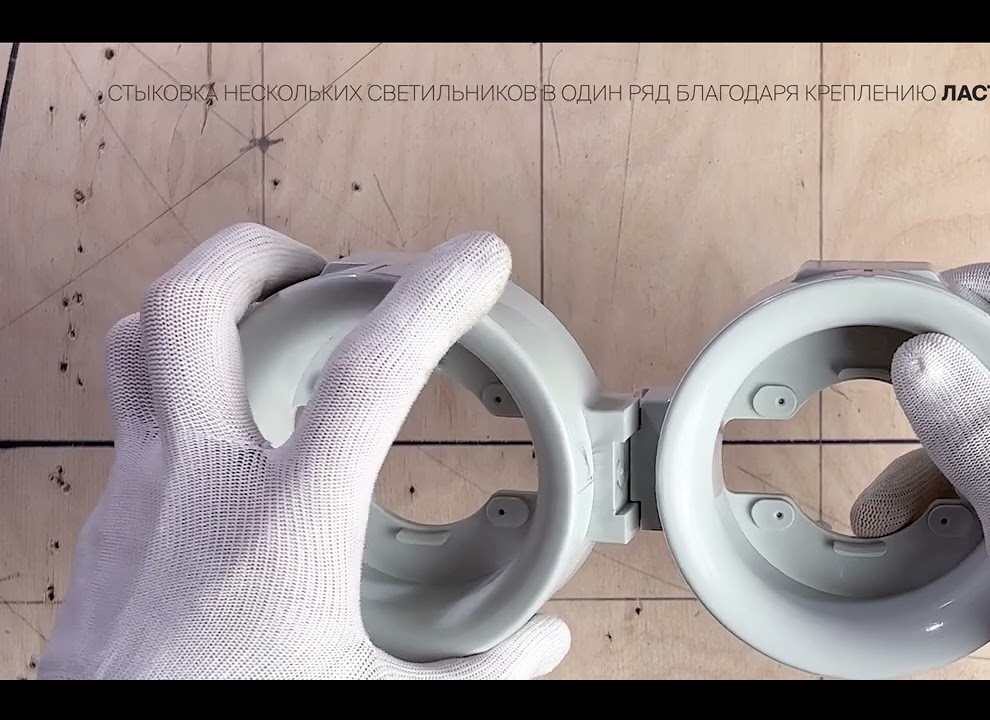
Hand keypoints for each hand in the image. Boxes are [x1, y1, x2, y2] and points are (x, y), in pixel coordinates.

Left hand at [38, 223, 569, 679]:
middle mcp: (201, 484)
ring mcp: (141, 491)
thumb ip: (473, 673)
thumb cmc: (233, 712)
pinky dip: (184, 380)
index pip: (370, 375)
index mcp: (288, 523)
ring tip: (266, 309)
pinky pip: (136, 409)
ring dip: (203, 300)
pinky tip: (235, 424)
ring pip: (139, 342)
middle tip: (320, 263)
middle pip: (193, 305)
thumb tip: (544, 647)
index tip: (475, 260)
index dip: (432, 300)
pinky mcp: (110, 518)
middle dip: (260, 252)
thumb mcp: (369, 695)